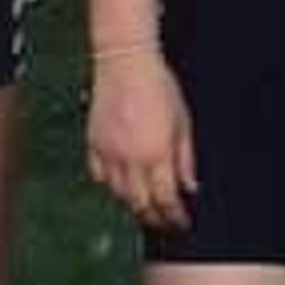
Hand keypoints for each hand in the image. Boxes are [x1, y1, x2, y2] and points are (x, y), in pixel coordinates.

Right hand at [86, 52, 197, 229]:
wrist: (125, 61)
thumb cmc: (158, 85)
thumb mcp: (183, 120)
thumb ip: (186, 158)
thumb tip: (190, 186)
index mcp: (156, 154)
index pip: (166, 200)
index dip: (175, 217)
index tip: (182, 222)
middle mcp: (130, 159)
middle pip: (140, 204)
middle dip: (154, 217)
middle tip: (164, 221)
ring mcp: (108, 153)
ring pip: (118, 194)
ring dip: (133, 204)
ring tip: (145, 205)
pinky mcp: (93, 143)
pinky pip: (99, 175)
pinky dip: (110, 184)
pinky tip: (121, 183)